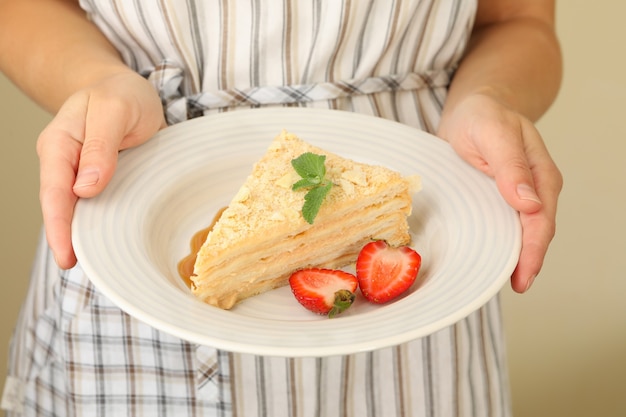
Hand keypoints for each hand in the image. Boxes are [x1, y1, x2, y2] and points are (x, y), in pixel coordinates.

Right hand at [37, 71, 165, 268]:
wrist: (126, 88)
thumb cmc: (120, 94)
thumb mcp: (115, 109)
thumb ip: (101, 145)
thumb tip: (85, 187)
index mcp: (60, 145)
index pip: (55, 192)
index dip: (59, 226)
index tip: (66, 255)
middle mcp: (66, 164)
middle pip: (63, 208)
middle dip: (68, 240)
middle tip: (81, 270)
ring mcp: (83, 174)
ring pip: (81, 211)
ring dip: (86, 236)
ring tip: (99, 266)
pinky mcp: (103, 180)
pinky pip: (100, 206)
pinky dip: (104, 224)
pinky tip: (113, 243)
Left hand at [438, 92, 561, 292]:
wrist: (473, 108)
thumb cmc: (482, 115)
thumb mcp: (493, 132)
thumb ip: (510, 165)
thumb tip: (529, 203)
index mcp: (540, 175)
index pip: (541, 221)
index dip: (533, 251)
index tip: (523, 276)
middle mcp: (534, 189)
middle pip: (535, 233)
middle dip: (527, 262)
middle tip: (514, 287)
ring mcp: (517, 196)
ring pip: (520, 233)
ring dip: (514, 256)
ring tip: (502, 281)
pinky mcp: (499, 199)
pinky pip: (503, 225)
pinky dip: (500, 243)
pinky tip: (490, 257)